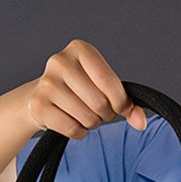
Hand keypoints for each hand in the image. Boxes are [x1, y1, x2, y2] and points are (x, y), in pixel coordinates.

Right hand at [27, 39, 147, 139]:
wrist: (40, 97)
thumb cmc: (79, 90)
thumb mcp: (104, 87)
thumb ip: (127, 103)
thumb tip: (141, 122)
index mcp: (79, 49)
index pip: (108, 81)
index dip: (120, 102)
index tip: (120, 108)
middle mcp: (60, 61)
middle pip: (99, 103)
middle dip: (105, 114)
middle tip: (98, 111)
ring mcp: (47, 83)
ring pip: (87, 118)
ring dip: (91, 123)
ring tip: (83, 114)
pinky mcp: (38, 105)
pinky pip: (73, 129)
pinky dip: (79, 132)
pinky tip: (72, 121)